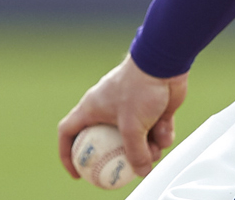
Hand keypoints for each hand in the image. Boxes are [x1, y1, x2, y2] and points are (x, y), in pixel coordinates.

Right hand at [57, 54, 188, 178]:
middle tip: (126, 171)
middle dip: (119, 157)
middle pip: (107, 141)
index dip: (67, 154)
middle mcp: (108, 108)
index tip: (77, 173)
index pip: (68, 132)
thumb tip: (141, 172)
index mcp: (92, 108)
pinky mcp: (152, 107)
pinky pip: (154, 129)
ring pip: (135, 138)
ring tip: (156, 150)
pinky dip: (161, 134)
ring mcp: (131, 107)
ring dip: (147, 148)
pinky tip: (167, 132)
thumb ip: (135, 153)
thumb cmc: (139, 88)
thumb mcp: (132, 128)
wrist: (164, 62)